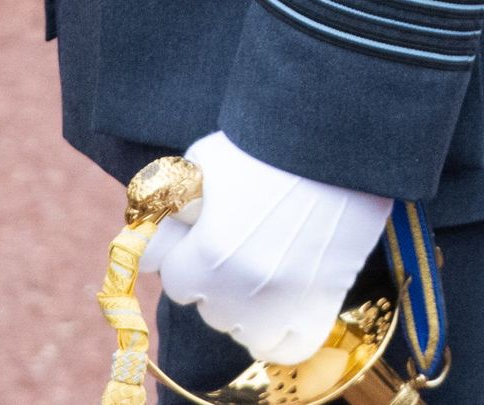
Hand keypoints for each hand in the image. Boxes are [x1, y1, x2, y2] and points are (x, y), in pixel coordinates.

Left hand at [142, 131, 392, 364]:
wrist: (333, 137)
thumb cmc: (264, 142)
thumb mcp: (202, 163)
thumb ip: (173, 211)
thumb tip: (150, 248)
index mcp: (206, 257)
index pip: (172, 276)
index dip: (186, 246)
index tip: (204, 226)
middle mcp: (239, 291)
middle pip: (205, 303)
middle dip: (214, 273)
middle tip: (241, 234)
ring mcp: (282, 303)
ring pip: (242, 330)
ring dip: (244, 304)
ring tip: (263, 261)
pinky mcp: (320, 303)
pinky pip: (288, 346)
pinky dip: (282, 331)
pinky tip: (285, 299)